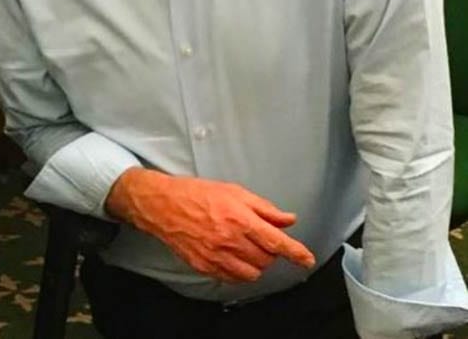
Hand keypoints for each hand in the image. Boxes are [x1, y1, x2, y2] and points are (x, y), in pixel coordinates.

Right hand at [106, 168, 315, 282]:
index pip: (276, 241)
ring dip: (256, 264)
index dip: (296, 252)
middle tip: (261, 240)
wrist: (162, 205)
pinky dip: (239, 272)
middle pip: (266, 259)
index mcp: (239, 218)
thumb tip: (288, 219)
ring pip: (251, 273)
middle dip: (269, 252)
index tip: (306, 259)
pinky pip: (232, 279)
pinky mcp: (205, 266)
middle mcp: (230, 240)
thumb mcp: (233, 191)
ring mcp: (216, 256)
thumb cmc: (196, 193)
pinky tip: (233, 257)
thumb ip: (263, 208)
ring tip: (247, 250)